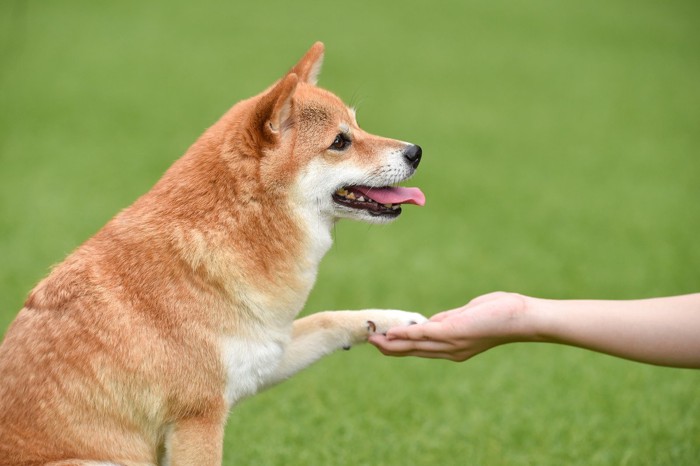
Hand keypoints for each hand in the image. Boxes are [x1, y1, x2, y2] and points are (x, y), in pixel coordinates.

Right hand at [369, 292, 531, 360]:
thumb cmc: (501, 313)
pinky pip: (423, 334)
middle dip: (391, 348)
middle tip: (370, 342)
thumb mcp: (468, 317)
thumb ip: (448, 320)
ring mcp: (452, 343)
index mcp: (455, 348)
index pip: (423, 349)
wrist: (522, 318)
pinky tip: (391, 333)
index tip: (384, 341)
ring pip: (415, 346)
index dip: (402, 346)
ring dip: (392, 343)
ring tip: (374, 339)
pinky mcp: (453, 332)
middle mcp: (451, 351)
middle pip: (414, 352)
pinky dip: (405, 334)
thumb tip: (429, 321)